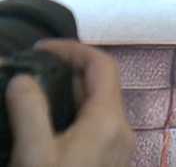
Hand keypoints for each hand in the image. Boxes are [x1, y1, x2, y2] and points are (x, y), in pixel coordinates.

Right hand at [5, 39, 133, 166]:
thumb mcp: (33, 152)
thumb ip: (29, 111)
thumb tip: (23, 79)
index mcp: (110, 119)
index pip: (102, 64)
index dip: (72, 49)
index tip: (40, 49)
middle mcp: (122, 129)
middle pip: (100, 85)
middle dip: (67, 71)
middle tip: (32, 70)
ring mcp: (119, 147)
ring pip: (96, 106)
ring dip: (68, 93)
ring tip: (34, 93)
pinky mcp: (110, 160)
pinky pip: (94, 126)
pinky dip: (72, 114)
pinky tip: (47, 123)